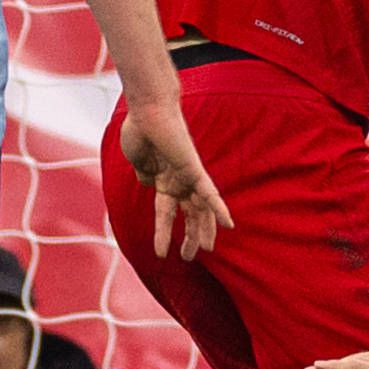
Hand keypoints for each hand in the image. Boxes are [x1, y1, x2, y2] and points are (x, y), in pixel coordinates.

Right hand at [120, 98, 232, 261]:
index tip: (162, 252)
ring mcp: (188, 176)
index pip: (167, 213)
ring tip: (205, 250)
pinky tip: (229, 225)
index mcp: (163, 181)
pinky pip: (210, 193)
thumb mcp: (139, 163)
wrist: (147, 111)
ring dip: (202, 231)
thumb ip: (147, 175)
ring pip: (201, 210)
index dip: (164, 233)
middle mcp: (179, 181)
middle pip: (189, 214)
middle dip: (190, 236)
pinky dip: (219, 209)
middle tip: (191, 257)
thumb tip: (150, 184)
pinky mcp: (195, 169)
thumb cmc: (141, 131)